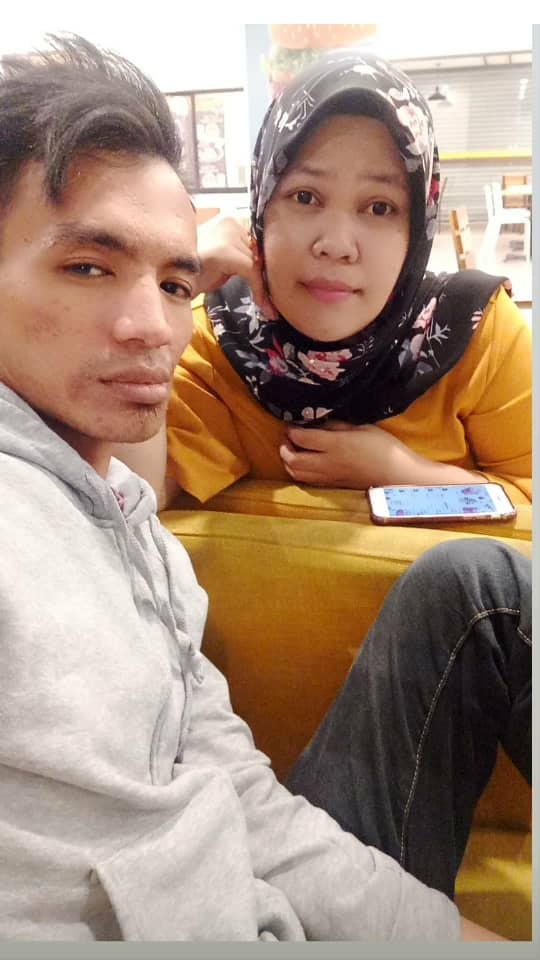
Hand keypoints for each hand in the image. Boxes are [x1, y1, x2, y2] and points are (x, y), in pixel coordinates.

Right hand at [194, 216, 276, 317]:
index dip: (269, 264)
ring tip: (269, 308)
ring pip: (258, 262)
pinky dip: (259, 290)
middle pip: (262, 250)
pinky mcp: (224, 250)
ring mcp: (226, 233)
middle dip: (267, 276)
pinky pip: (251, 271)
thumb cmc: (197, 272)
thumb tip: (270, 265)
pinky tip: (263, 305)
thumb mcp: (226, 259)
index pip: (261, 240)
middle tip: (274, 301)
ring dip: (264, 287)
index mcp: (231, 217)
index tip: (275, 286)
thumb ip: (244, 255)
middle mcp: (230, 220)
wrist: (169, 281)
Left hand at [280, 421, 480, 488]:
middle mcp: (328, 463)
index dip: (291, 430)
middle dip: (284, 447)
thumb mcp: (362, 428)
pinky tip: (304, 462)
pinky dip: (298, 471)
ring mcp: (329, 477)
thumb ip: (337, 425)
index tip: (291, 422)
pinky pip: (306, 480)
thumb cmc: (384, 448)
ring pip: (296, 473)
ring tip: (292, 449)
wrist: (398, 476)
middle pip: (292, 459)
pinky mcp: (332, 485)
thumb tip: (317, 422)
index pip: (302, 438)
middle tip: (287, 437)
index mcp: (336, 445)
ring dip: (288, 461)